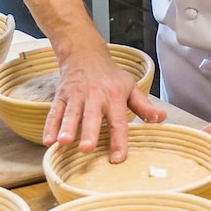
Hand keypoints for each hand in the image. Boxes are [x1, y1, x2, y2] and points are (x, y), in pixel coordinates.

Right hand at [44, 43, 168, 162]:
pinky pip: (54, 112)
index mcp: (113, 97)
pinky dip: (49, 126)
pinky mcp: (61, 96)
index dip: (118, 140)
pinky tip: (48, 140)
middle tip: (86, 149)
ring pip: (70, 114)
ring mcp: (75, 96)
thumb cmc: (109, 74)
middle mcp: (94, 97)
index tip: (118, 158)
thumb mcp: (130, 87)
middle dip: (88, 133)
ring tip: (63, 142)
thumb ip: (144, 106)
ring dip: (66, 128)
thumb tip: (162, 118)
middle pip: (91, 117)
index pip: (117, 122)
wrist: (84, 52)